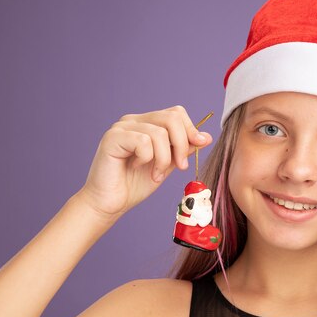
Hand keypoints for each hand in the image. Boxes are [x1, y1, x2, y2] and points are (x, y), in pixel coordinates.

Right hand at [77, 105, 212, 221]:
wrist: (110, 203)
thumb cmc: (134, 184)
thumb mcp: (167, 164)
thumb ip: (183, 149)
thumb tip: (206, 137)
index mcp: (147, 123)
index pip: (176, 113)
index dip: (191, 130)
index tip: (198, 147)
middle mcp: (134, 121)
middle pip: (172, 118)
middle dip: (182, 144)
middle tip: (180, 166)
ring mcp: (122, 127)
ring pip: (160, 133)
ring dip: (164, 159)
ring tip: (156, 174)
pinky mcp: (112, 138)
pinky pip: (144, 142)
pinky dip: (148, 159)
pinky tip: (140, 167)